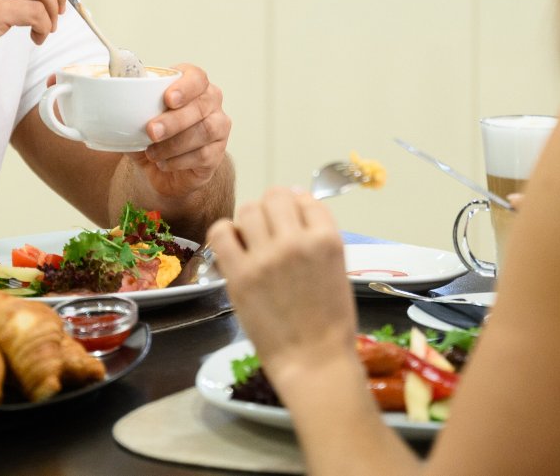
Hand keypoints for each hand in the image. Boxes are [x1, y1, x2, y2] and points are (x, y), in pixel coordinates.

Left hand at [131, 64, 231, 199]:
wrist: (163, 169)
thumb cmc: (153, 136)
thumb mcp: (138, 119)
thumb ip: (129, 108)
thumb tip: (108, 105)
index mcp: (192, 85)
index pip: (196, 77)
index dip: (185, 86)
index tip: (168, 98)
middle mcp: (210, 102)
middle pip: (202, 104)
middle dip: (175, 119)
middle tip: (151, 131)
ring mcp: (218, 127)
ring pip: (206, 130)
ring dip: (175, 142)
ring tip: (152, 152)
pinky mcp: (217, 153)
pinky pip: (204, 154)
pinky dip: (180, 160)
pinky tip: (164, 163)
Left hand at [206, 188, 358, 382]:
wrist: (314, 362)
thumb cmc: (329, 323)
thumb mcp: (337, 269)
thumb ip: (317, 236)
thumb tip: (297, 199)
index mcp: (327, 240)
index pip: (306, 200)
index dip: (297, 207)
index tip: (292, 219)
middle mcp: (296, 242)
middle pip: (276, 197)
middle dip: (274, 208)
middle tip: (271, 228)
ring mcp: (266, 257)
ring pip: (249, 209)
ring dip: (250, 219)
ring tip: (253, 239)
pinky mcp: (240, 275)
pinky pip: (221, 232)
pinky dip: (225, 232)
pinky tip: (234, 246)